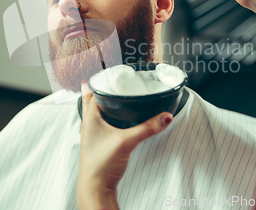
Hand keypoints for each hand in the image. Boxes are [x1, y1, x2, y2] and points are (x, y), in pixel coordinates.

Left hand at [77, 83, 172, 209]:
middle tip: (116, 78)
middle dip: (104, 87)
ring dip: (106, 101)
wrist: (95, 189)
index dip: (98, 77)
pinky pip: (104, 122)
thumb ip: (148, 127)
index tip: (106, 66)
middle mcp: (88, 122)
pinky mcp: (99, 143)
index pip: (90, 88)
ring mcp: (93, 133)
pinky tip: (121, 118)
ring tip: (120, 93)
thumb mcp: (127, 141)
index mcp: (90, 116)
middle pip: (93, 97)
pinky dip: (111, 115)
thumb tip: (166, 116)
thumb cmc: (101, 164)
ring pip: (98, 110)